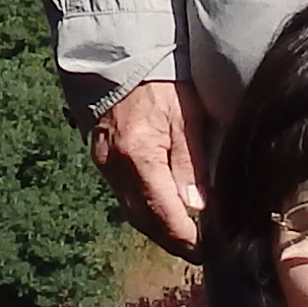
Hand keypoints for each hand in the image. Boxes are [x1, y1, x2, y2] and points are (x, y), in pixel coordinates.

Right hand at [92, 79, 210, 257]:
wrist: (121, 55)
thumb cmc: (161, 79)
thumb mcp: (186, 116)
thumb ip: (191, 163)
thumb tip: (198, 206)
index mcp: (139, 156)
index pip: (163, 214)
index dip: (185, 238)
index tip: (205, 250)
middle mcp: (115, 167)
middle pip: (144, 220)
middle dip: (172, 240)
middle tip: (199, 251)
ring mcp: (104, 164)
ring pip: (132, 211)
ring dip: (158, 228)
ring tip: (185, 237)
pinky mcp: (102, 159)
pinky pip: (124, 195)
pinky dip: (145, 209)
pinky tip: (164, 210)